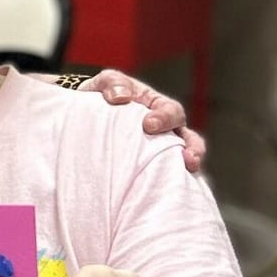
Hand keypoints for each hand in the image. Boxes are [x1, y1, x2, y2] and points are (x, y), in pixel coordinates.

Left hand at [79, 69, 206, 173]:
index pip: (170, 111)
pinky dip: (170, 184)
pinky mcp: (149, 168)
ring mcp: (160, 150)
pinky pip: (164, 177)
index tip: (148, 125)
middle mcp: (165, 130)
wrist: (84, 117)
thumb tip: (120, 97)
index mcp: (157, 107)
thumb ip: (113, 83)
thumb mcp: (105, 83)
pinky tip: (163, 193)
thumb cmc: (101, 97)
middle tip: (186, 158)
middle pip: (188, 138)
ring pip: (182, 160)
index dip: (164, 118)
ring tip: (188, 174)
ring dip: (189, 167)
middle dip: (192, 148)